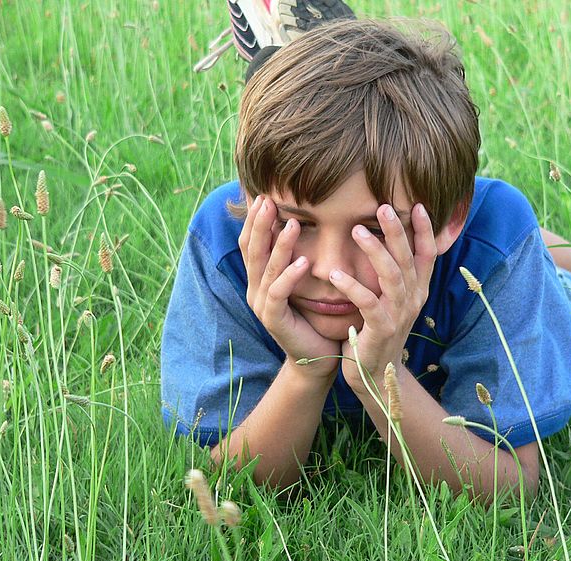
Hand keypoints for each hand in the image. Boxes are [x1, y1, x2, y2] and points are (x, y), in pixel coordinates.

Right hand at [239, 194, 341, 378]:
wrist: (318, 357)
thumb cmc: (315, 315)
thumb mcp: (304, 280)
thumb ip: (298, 254)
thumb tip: (304, 218)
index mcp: (260, 277)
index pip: (251, 241)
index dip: (254, 219)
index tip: (263, 194)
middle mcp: (256, 288)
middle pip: (252, 249)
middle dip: (260, 223)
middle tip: (269, 199)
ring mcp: (262, 305)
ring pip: (266, 268)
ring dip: (279, 244)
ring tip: (292, 223)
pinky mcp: (274, 320)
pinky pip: (279, 294)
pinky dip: (290, 276)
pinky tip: (303, 262)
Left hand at [331, 202, 436, 392]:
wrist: (376, 376)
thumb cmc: (377, 332)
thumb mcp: (391, 302)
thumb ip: (393, 275)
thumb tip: (386, 239)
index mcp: (417, 290)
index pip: (427, 254)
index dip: (424, 230)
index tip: (418, 204)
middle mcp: (413, 299)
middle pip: (409, 258)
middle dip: (397, 231)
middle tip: (383, 207)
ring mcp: (399, 314)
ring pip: (392, 275)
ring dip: (375, 251)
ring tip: (357, 230)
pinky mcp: (381, 329)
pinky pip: (369, 303)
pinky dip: (353, 287)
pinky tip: (336, 275)